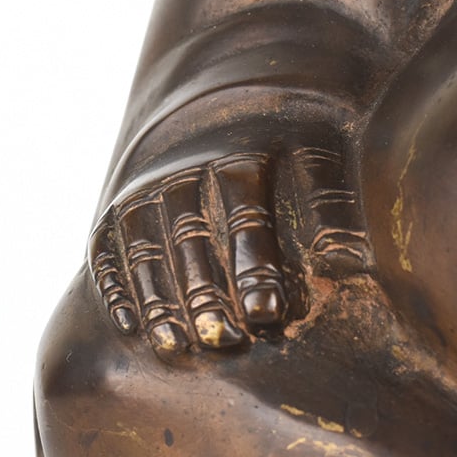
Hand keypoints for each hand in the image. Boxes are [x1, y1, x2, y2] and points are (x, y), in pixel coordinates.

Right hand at [88, 134, 368, 359]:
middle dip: (206, 296)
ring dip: (159, 302)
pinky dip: (116, 288)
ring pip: (146, 254)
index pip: (244, 220)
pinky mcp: (114, 216)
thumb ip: (331, 205)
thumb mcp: (318, 155)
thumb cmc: (280, 143)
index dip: (254, 269)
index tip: (267, 313)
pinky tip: (130, 326)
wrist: (217, 108)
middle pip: (192, 243)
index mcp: (236, 161)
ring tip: (176, 347)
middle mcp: (181, 176)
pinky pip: (108, 253)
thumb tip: (348, 261)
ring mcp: (142, 196)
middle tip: (225, 341)